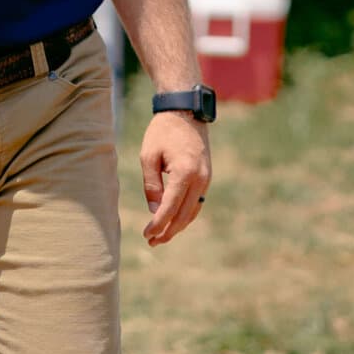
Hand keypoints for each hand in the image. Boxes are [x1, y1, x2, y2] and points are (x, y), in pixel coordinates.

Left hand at [139, 110, 211, 245]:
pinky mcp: (206, 177)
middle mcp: (200, 178)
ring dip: (177, 226)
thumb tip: (155, 211)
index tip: (146, 234)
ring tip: (160, 237)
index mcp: (184, 172)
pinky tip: (173, 221)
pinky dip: (185, 215)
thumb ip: (152, 185)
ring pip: (192, 211)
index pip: (170, 207)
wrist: (186, 111)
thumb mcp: (149, 156)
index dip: (158, 224)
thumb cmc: (163, 131)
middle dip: (167, 231)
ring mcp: (206, 179)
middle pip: (184, 215)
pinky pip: (197, 202)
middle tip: (151, 241)